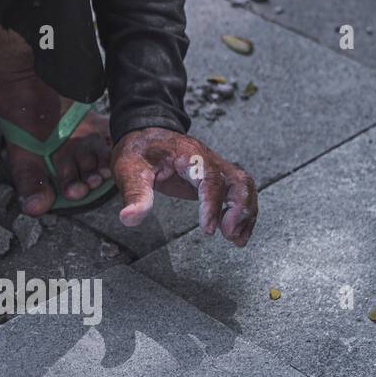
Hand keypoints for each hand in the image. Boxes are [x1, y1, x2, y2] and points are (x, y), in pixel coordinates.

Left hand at [112, 126, 257, 246]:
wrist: (146, 136)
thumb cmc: (139, 150)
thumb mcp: (129, 169)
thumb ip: (134, 194)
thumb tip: (129, 218)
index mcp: (189, 155)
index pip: (210, 178)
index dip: (212, 205)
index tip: (208, 229)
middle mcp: (209, 160)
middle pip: (239, 180)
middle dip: (240, 209)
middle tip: (228, 235)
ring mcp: (216, 168)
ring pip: (244, 187)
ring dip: (246, 214)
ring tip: (236, 240)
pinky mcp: (217, 178)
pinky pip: (240, 193)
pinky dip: (243, 213)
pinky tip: (235, 234)